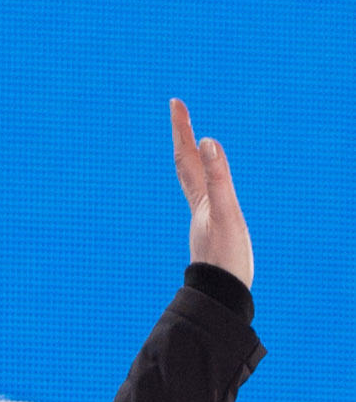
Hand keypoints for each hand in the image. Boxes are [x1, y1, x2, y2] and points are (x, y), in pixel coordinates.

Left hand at [171, 99, 252, 289]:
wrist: (222, 299)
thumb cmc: (225, 259)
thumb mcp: (225, 213)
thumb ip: (218, 178)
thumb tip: (207, 142)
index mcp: (200, 199)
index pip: (186, 157)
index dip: (182, 129)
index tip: (175, 103)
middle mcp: (199, 206)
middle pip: (187, 165)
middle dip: (184, 137)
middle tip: (179, 111)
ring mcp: (206, 219)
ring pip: (195, 181)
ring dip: (192, 159)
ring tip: (192, 142)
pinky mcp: (215, 232)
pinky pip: (209, 198)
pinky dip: (208, 182)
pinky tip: (210, 187)